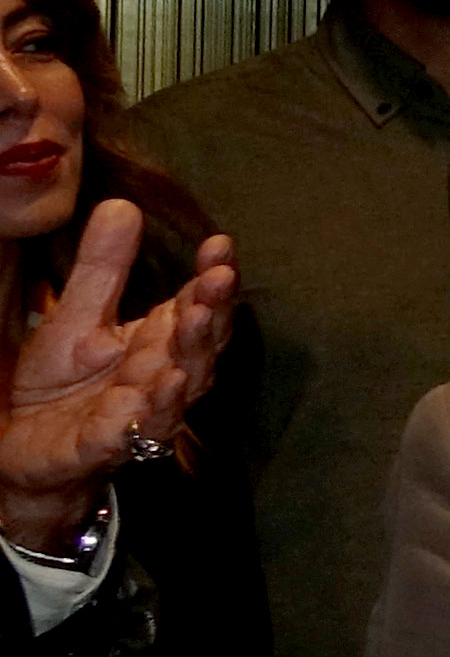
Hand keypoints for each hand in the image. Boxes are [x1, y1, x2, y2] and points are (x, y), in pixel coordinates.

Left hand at [2, 207, 235, 549]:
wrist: (23, 453)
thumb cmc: (59, 388)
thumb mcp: (76, 319)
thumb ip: (103, 269)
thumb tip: (123, 204)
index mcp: (156, 344)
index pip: (194, 307)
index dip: (210, 279)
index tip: (220, 244)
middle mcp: (159, 379)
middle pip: (197, 346)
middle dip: (212, 313)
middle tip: (217, 278)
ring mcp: (136, 416)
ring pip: (178, 388)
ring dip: (192, 355)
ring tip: (199, 319)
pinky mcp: (102, 447)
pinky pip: (134, 432)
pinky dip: (154, 411)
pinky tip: (165, 383)